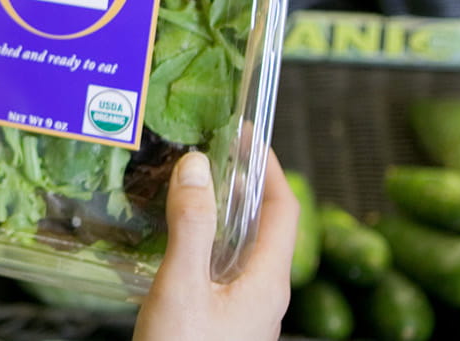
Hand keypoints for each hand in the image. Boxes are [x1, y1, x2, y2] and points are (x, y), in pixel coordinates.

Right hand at [134, 149, 296, 340]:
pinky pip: (222, 270)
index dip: (269, 167)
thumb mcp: (182, 286)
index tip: (245, 136)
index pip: (283, 209)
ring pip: (241, 250)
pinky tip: (176, 241)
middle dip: (239, 186)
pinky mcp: (224, 322)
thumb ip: (191, 227)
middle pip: (263, 227)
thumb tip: (197, 167)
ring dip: (221, 215)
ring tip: (189, 189)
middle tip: (209, 155)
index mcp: (267, 282)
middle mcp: (264, 294)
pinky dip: (206, 242)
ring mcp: (245, 310)